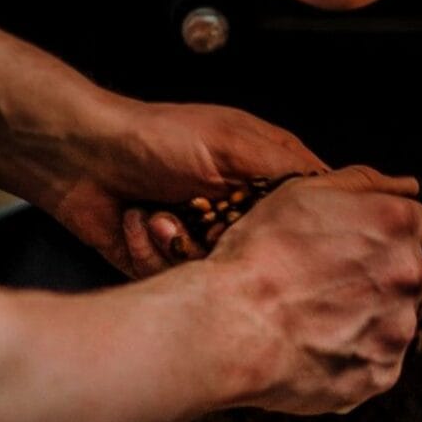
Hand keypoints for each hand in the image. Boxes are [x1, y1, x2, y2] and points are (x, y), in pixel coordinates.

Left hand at [47, 99, 327, 277]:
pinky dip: (154, 252)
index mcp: (263, 182)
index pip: (307, 219)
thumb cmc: (154, 138)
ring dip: (184, 245)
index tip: (296, 238)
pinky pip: (182, 283)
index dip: (308, 233)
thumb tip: (342, 191)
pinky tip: (140, 223)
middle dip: (235, 244)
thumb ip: (290, 171)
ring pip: (225, 277)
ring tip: (161, 214)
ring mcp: (206, 245)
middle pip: (267, 258)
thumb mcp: (234, 143)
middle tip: (212, 222)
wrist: (79, 159)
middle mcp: (238, 218)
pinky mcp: (174, 269)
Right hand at [207, 165, 421, 413]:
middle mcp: (410, 277)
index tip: (368, 252)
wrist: (232, 327)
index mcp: (396, 227)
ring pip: (398, 325)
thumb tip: (404, 186)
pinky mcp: (382, 374)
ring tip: (319, 324)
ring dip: (372, 323)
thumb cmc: (258, 257)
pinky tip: (318, 351)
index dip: (393, 241)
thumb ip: (362, 184)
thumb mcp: (303, 193)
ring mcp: (399, 330)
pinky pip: (378, 366)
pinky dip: (355, 361)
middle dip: (388, 284)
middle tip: (336, 291)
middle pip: (417, 281)